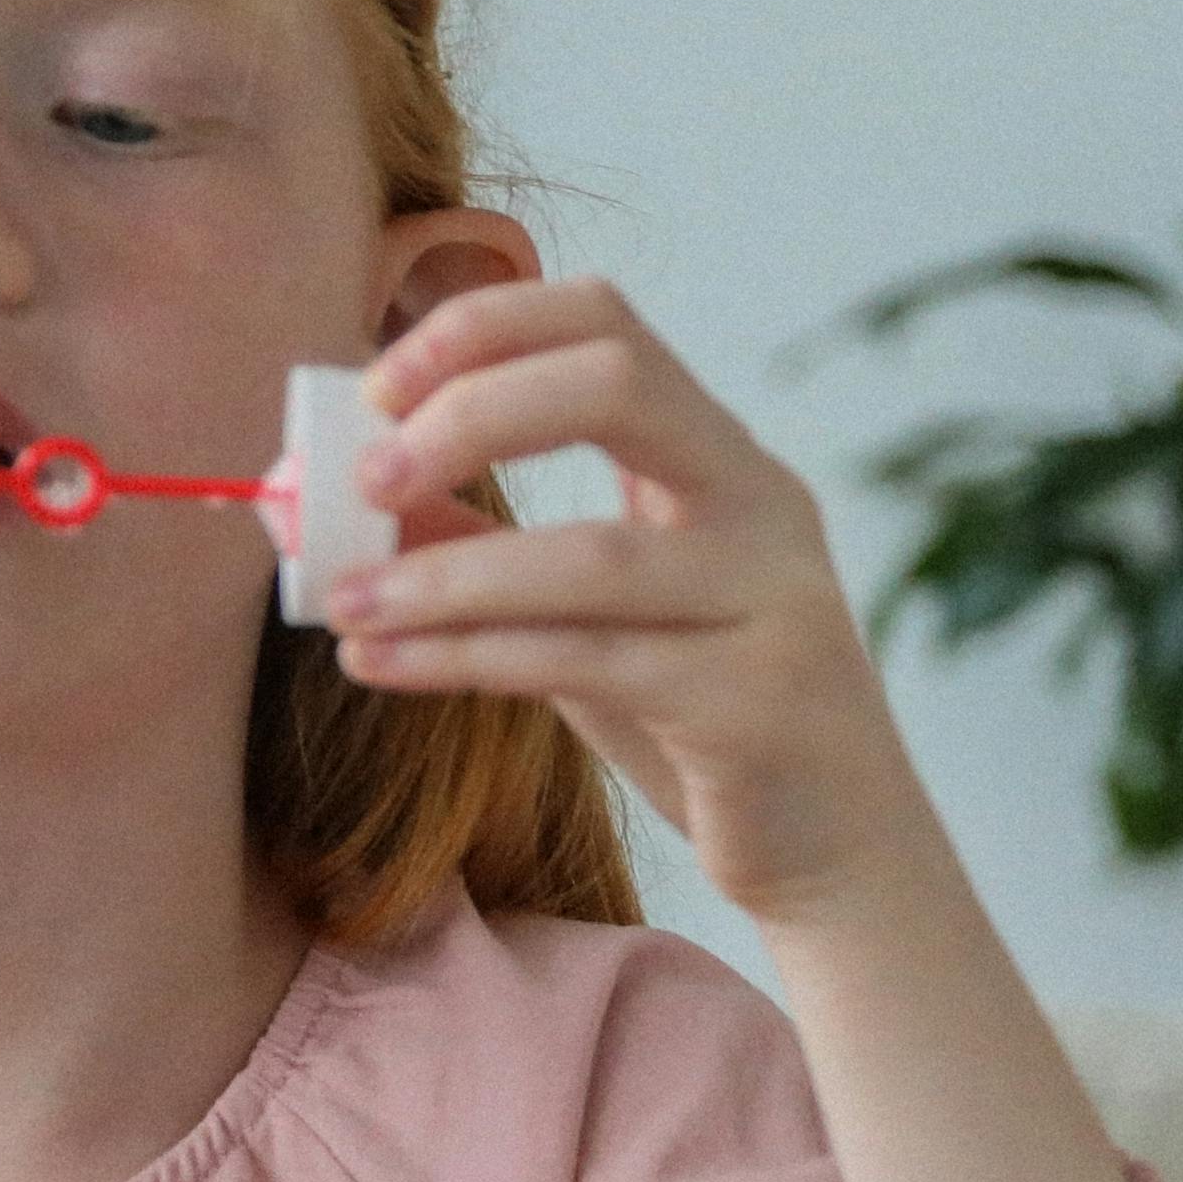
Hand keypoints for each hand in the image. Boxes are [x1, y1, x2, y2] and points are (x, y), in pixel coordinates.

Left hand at [332, 279, 930, 923]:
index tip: (377, 392)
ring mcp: (772, 600)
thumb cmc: (703, 726)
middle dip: (473, 412)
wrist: (842, 859)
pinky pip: (587, 662)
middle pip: (617, 385)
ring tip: (340, 601)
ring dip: (444, 573)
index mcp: (721, 459)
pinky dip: (466, 658)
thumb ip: (494, 557)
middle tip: (364, 481)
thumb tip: (349, 508)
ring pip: (592, 554)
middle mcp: (761, 505)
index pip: (606, 322)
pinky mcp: (756, 704)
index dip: (481, 330)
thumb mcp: (590, 622)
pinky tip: (381, 664)